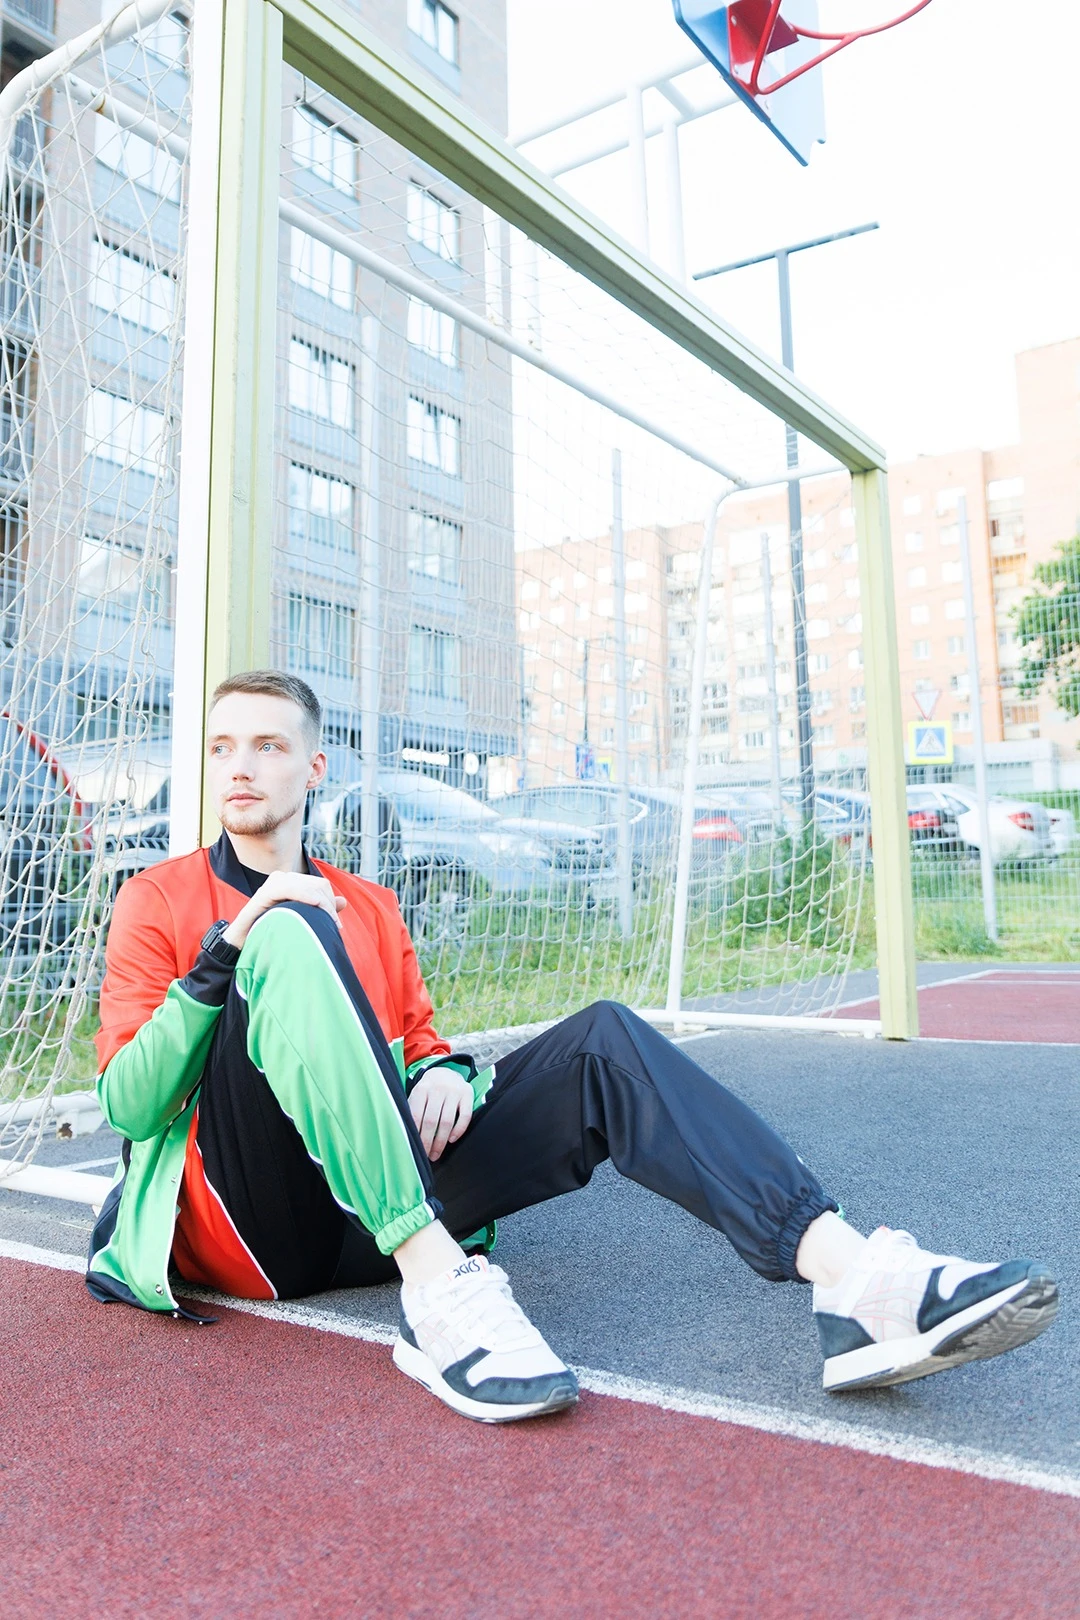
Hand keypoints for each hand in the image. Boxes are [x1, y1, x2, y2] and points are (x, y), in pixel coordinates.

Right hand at [222, 870, 346, 950]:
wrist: (242, 944)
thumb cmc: (270, 932)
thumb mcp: (298, 920)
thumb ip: (320, 909)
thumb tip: (343, 901)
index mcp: (291, 884)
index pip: (321, 885)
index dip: (331, 903)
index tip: (337, 925)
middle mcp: (282, 880)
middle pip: (317, 885)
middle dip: (328, 906)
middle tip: (333, 928)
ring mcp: (271, 886)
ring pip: (307, 886)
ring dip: (321, 904)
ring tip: (325, 924)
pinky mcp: (261, 895)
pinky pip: (286, 888)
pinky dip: (303, 894)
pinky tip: (314, 906)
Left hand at [408, 1067, 473, 1161]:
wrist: (445, 1073)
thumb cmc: (428, 1091)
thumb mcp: (417, 1096)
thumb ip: (412, 1112)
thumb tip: (406, 1137)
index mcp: (421, 1089)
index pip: (416, 1116)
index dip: (416, 1135)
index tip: (416, 1149)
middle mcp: (438, 1088)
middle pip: (431, 1121)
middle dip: (428, 1142)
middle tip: (427, 1156)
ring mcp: (454, 1091)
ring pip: (447, 1121)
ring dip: (441, 1141)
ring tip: (437, 1153)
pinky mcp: (467, 1094)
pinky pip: (465, 1116)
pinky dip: (459, 1130)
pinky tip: (452, 1139)